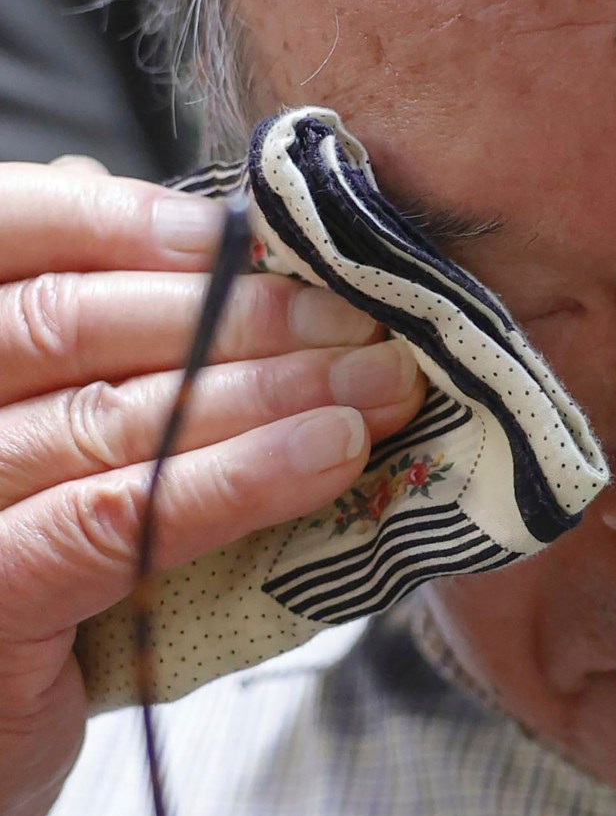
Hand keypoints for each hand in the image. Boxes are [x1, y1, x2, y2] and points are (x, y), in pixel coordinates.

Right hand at [0, 158, 423, 815]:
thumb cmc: (3, 590)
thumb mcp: (22, 450)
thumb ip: (70, 339)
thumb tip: (179, 229)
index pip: (11, 232)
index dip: (133, 225)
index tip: (255, 236)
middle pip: (68, 320)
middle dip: (234, 311)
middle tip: (360, 316)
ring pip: (114, 418)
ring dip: (269, 392)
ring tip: (379, 385)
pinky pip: (123, 517)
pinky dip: (240, 479)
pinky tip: (331, 455)